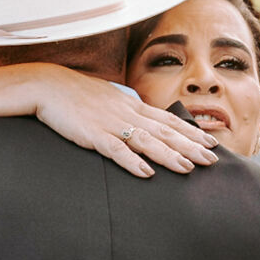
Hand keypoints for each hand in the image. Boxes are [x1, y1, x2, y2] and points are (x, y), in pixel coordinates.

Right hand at [30, 71, 217, 176]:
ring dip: (169, 155)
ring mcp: (111, 124)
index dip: (191, 131)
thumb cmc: (76, 93)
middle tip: (211, 159)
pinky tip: (147, 173)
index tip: (210, 142)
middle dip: (190, 146)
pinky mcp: (93, 134)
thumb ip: (126, 110)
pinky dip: (132, 162)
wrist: (48, 86)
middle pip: (165, 131)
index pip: (169, 119)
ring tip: (188, 168)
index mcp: (132, 106)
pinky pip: (117, 150)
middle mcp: (127, 113)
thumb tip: (140, 118)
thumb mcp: (108, 98)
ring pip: (147, 141)